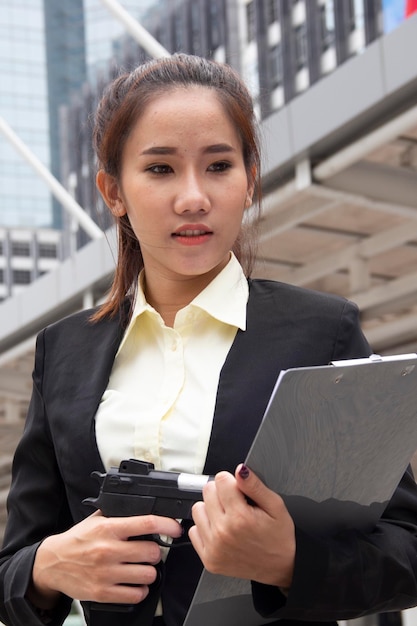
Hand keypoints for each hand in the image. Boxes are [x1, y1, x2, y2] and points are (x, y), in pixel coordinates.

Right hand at [28, 511, 181, 608]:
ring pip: (147, 574)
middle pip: (152, 552)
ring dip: (150, 571)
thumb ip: (119, 515)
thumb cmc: (77, 541)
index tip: (175, 528)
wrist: (52, 563)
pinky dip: (140, 590)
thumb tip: (146, 508)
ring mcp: (106, 573)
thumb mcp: (96, 520)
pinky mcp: (103, 592)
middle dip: (156, 552)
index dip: (167, 525)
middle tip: (150, 551)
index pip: (146, 523)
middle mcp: (108, 550)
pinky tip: (135, 583)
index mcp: (109, 529)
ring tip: (142, 567)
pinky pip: (135, 594)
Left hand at [189, 464, 294, 587]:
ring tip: (228, 518)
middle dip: (221, 493)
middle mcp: (223, 533)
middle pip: (207, 491)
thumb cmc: (279, 538)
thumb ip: (255, 486)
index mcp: (240, 517)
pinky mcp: (208, 559)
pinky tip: (221, 531)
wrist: (281, 568)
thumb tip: (240, 470)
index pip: (220, 480)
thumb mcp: (276, 506)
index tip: (239, 490)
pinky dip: (205, 528)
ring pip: (197, 509)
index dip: (231, 482)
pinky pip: (193, 531)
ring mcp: (214, 548)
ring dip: (211, 509)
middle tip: (236, 505)